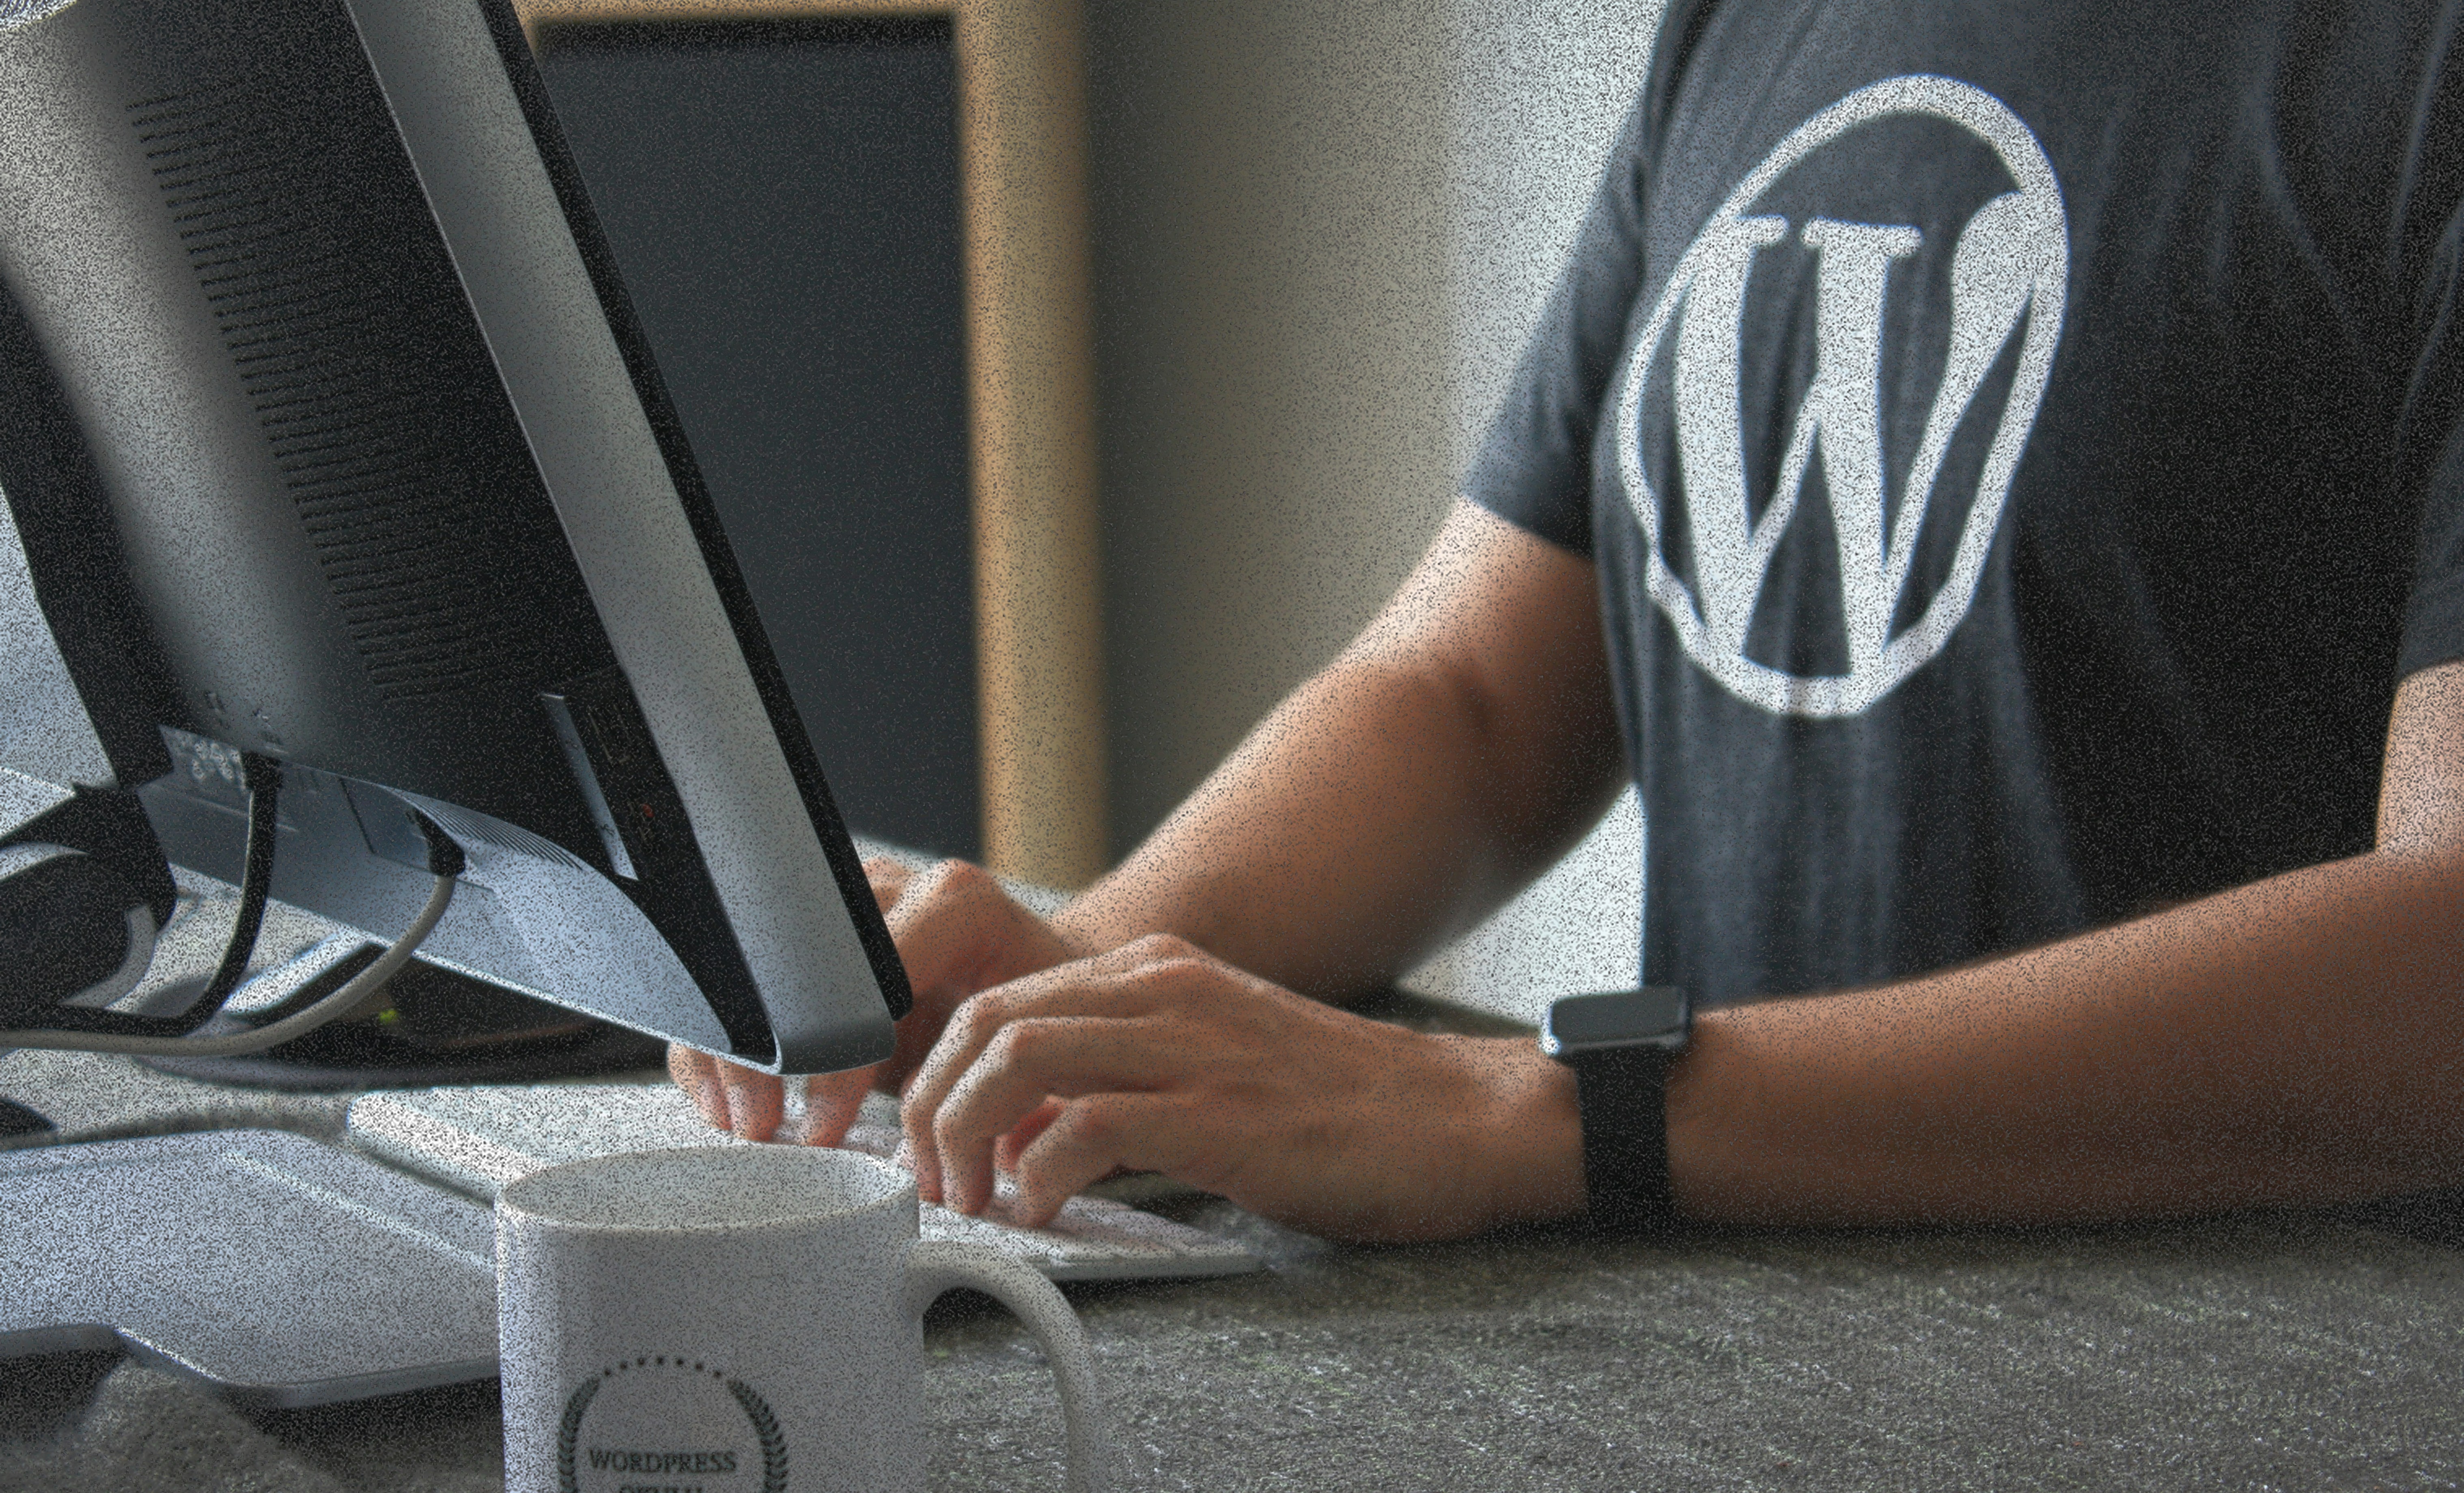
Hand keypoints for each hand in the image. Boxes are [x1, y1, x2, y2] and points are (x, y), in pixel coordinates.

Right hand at [669, 858, 1088, 1144]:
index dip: (836, 1056)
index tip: (824, 1126)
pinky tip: (726, 1101)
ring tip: (745, 1122)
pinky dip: (725, 1042)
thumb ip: (1002, 1082)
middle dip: (765, 1050)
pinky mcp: (811, 936)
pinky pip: (742, 980)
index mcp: (957, 904)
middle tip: (760, 1125)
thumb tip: (973, 1159)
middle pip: (794, 958)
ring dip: (735, 1048)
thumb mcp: (1040, 1045)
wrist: (1042, 984)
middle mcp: (893, 887)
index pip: (870, 973)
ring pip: (753, 964)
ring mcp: (843, 904)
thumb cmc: (1049, 1022)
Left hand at [898, 933, 1588, 1242]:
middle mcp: (1163, 989)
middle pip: (986, 1019)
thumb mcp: (1210, 1068)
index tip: (930, 1141)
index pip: (998, 997)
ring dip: (966, 1135)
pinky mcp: (1218, 1112)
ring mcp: (1192, 1044)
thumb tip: (1016, 1135)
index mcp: (1157, 973)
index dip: (940, 1072)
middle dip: (931, 1104)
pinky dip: (1039, 1175)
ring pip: (1015, 1056)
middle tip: (937, 1180)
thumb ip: (1114, 1084)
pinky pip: (1084, 1126)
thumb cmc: (1341, 1111)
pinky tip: (1044, 1211)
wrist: (1459, 1120)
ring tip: (975, 1197)